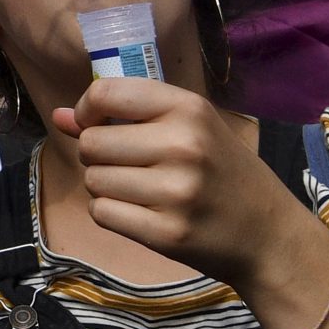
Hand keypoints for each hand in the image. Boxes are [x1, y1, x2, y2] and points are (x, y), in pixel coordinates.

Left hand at [57, 78, 328, 296]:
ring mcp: (175, 191)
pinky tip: (142, 213)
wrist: (267, 234)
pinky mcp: (166, 232)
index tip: (96, 124)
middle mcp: (182, 145)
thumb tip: (61, 117)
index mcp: (188, 109)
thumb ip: (125, 117)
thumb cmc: (223, 174)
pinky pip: (103, 213)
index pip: (106, 94)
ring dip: (105, 187)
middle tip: (129, 166)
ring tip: (141, 191)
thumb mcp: (190, 129)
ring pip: (94, 180)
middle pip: (91, 142)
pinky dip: (112, 214)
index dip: (87, 110)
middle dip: (97, 156)